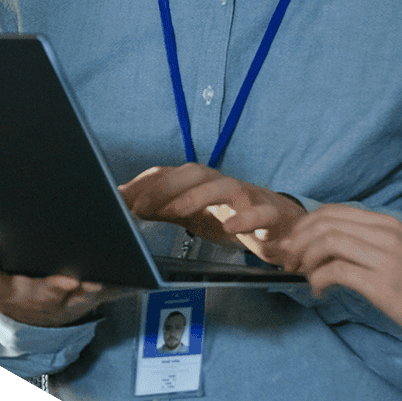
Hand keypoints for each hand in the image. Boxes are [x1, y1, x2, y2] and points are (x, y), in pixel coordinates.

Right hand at [0, 231, 126, 328]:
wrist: (44, 318)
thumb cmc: (8, 289)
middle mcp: (28, 297)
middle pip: (28, 291)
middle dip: (40, 283)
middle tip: (47, 271)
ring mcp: (59, 298)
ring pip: (65, 292)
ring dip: (72, 287)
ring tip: (77, 277)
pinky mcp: (87, 295)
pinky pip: (98, 291)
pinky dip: (104, 285)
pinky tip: (109, 273)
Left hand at [118, 164, 305, 256]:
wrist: (281, 228)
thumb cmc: (233, 217)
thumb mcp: (193, 214)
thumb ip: (161, 208)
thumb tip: (123, 203)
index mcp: (202, 183)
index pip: (170, 173)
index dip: (144, 185)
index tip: (119, 200)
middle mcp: (223, 184)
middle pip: (194, 172)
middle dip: (164, 187)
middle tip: (139, 208)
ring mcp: (248, 197)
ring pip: (225, 187)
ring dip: (197, 197)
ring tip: (174, 211)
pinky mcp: (270, 215)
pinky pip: (259, 213)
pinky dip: (245, 219)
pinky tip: (229, 227)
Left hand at [275, 206, 401, 381]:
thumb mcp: (401, 255)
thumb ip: (370, 245)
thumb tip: (330, 248)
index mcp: (389, 224)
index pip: (334, 211)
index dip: (305, 225)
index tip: (293, 244)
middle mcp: (387, 233)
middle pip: (325, 222)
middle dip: (297, 240)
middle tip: (288, 261)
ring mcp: (385, 257)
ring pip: (326, 241)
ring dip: (304, 259)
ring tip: (301, 276)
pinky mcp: (383, 284)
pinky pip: (335, 271)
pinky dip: (317, 280)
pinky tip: (319, 292)